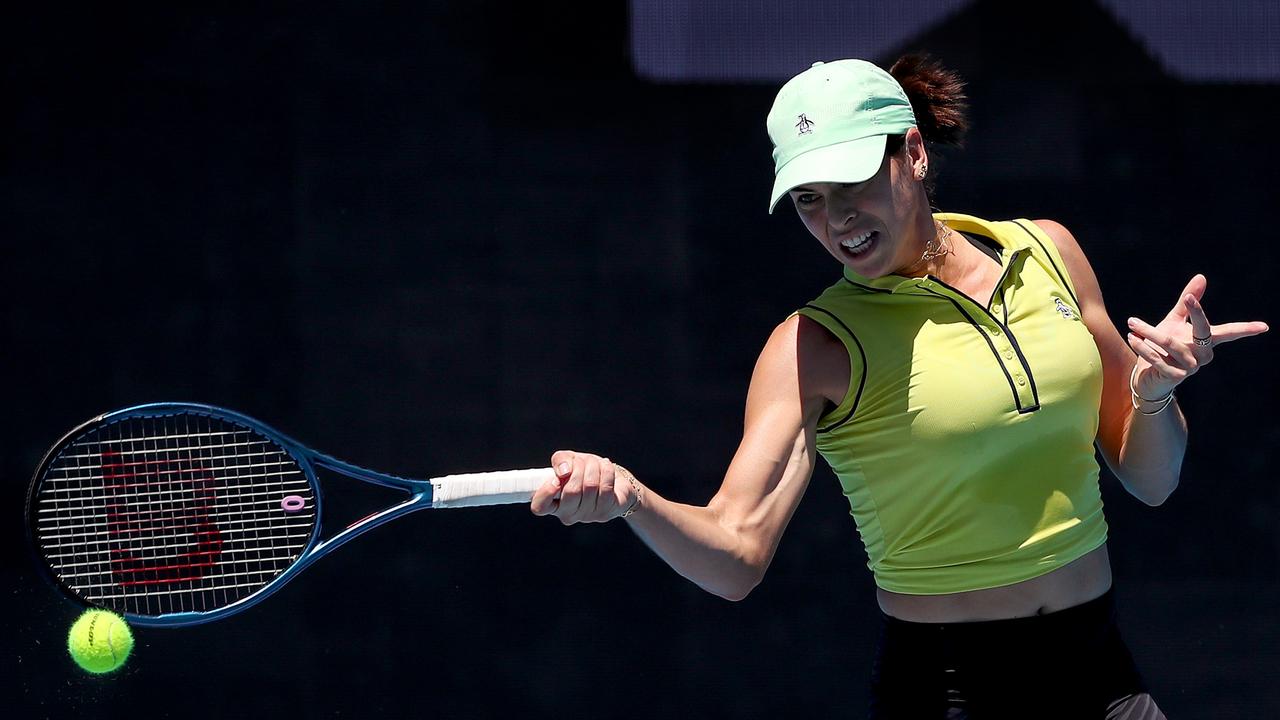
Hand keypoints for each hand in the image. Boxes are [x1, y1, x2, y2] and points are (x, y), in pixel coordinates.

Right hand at [529, 450, 636, 523]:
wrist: (612, 479)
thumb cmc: (585, 472)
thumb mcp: (569, 461)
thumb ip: (561, 461)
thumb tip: (564, 470)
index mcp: (553, 503)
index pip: (540, 507)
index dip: (545, 493)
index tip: (555, 479)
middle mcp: (569, 514)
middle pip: (571, 491)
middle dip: (578, 467)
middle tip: (581, 461)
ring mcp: (588, 516)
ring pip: (590, 486)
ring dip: (593, 466)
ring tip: (593, 463)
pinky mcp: (606, 512)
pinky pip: (606, 487)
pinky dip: (606, 470)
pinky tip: (605, 466)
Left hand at [1126, 274, 1269, 398]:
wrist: (1147, 376)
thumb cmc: (1164, 347)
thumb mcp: (1175, 322)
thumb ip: (1187, 302)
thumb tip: (1201, 277)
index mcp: (1207, 341)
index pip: (1229, 333)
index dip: (1245, 329)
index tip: (1263, 327)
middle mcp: (1203, 355)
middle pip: (1202, 330)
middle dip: (1196, 312)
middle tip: (1189, 298)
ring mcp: (1191, 368)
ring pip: (1172, 343)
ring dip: (1149, 331)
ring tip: (1132, 322)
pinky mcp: (1175, 377)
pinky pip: (1158, 358)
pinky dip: (1143, 346)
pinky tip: (1133, 337)